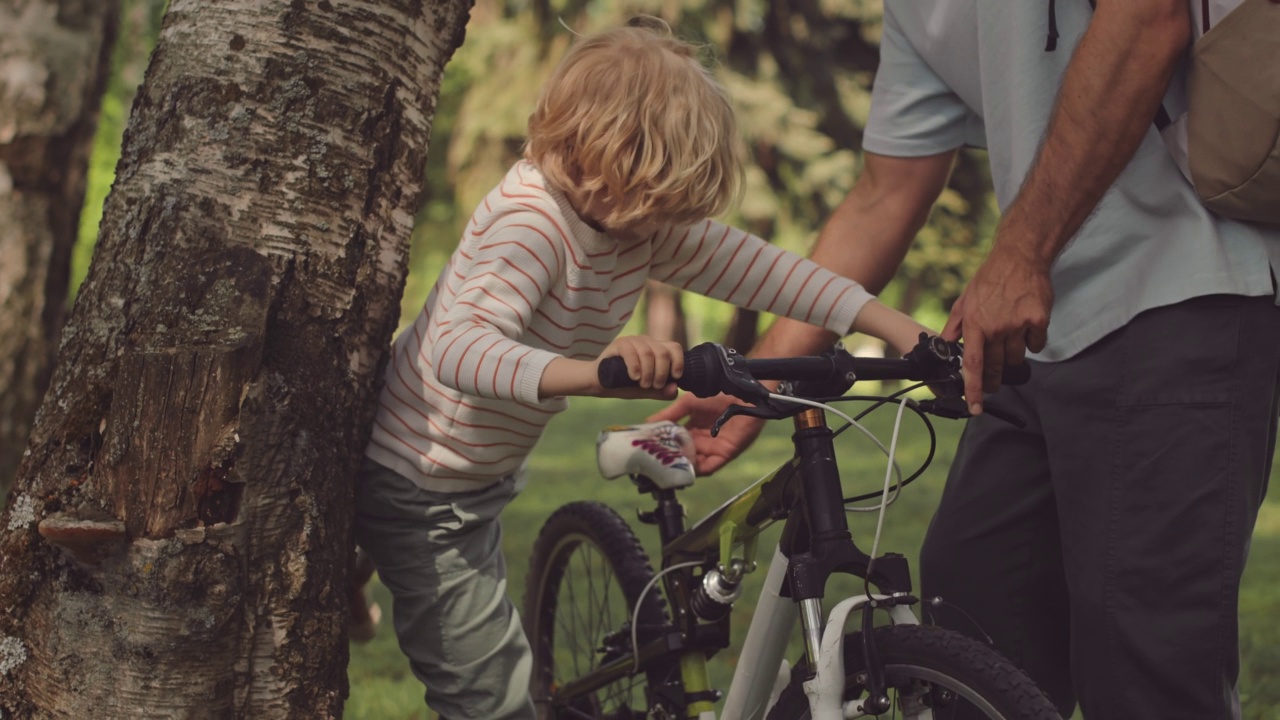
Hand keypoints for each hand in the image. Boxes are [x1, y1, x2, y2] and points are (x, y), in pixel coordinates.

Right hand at [595, 335, 683, 399]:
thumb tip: (675, 389)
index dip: (678, 362)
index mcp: (656, 350)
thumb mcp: (646, 391)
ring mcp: (632, 341)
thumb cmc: (624, 385)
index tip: (675, 377)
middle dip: (662, 373)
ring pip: (648, 353)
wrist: (600, 383)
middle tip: (654, 386)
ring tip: (642, 384)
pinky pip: (631, 351)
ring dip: (649, 372)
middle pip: (663, 352)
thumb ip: (661, 392)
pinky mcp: (619, 343)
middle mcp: (646, 342)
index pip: (674, 348)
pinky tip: (634, 377)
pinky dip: (635, 367)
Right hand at [647, 392, 764, 474]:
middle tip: (656, 463)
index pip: (676, 442)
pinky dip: (698, 468)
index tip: (650, 451)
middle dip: (671, 460)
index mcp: (694, 428)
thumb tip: (647, 423)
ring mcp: (714, 448)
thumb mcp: (688, 403)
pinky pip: (710, 466)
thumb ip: (669, 414)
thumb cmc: (718, 393)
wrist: (741, 391)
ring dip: (683, 466)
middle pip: (684, 455)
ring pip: (695, 464)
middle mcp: (703, 440)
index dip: (664, 447)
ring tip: (670, 466)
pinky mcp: (726, 453)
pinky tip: (687, 466)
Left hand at [942, 243, 1051, 413]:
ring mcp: (1019, 325)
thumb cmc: (990, 279)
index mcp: (975, 325)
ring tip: (1009, 335)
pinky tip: (1026, 326)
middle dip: (994, 380)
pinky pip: (1036, 344)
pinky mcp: (1038, 320)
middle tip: (993, 383)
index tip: (976, 407)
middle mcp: (996, 328)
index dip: (974, 390)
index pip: (973, 366)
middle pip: (997, 368)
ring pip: (1016, 357)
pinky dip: (1032, 340)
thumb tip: (944, 345)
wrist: (1020, 257)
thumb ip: (954, 326)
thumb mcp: (964, 301)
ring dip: (1012, 354)